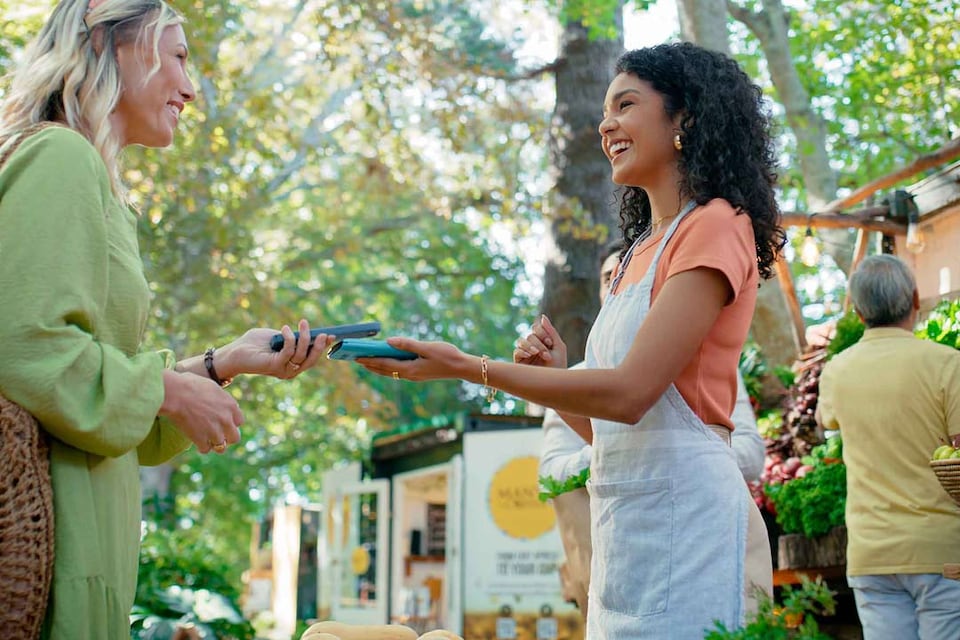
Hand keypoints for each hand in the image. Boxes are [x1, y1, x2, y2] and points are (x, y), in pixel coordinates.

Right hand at [159, 370, 243, 453]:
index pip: (239, 421)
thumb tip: (221, 402)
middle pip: (235, 437)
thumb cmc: (190, 384)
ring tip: (206, 440)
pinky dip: (201, 447)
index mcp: (230, 405)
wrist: (176, 393)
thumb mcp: (212, 387)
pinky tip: (196, 441)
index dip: (231, 423)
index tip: (223, 422)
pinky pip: (205, 449)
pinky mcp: (201, 439)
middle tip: (218, 434)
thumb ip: (221, 398)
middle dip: (227, 437)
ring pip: (221, 447)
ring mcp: (214, 431)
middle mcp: (226, 419)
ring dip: (214, 444)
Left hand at [217, 319, 329, 379]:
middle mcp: (290, 371)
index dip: (322, 347)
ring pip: (302, 355)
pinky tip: (285, 328)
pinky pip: (289, 351)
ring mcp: (283, 370)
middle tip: (324, 333)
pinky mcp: (275, 366)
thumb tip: (307, 331)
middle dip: (319, 346)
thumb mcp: (278, 337)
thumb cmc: (254, 343)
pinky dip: (289, 338)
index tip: (331, 335)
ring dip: (305, 337)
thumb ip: (293, 337)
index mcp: (292, 365)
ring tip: (303, 322)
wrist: (234, 352)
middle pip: (311, 360)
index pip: (311, 358)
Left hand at [353, 337, 470, 381]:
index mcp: (410, 369)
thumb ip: (407, 344)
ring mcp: (414, 376)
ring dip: (378, 367)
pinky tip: (386, 362)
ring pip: (391, 372)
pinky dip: (389, 366)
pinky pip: (398, 371)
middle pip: (385, 370)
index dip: (369, 360)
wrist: (462, 367)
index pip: (384, 365)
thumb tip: (388, 341)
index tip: (356, 358)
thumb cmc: (447, 355)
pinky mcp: (419, 374)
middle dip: (370, 365)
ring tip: (367, 361)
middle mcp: (409, 375)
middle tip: (355, 359)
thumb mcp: (426, 347)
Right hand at [513, 314, 566, 368]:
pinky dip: (523, 351)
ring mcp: (525, 354)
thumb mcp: (558, 346)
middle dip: (539, 343)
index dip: (542, 332)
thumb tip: (542, 316)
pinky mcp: (519, 362)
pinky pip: (516, 351)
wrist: (555, 383)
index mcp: (542, 341)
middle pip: (530, 335)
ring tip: (537, 353)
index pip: (536, 328)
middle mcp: (533, 346)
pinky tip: (530, 355)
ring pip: (521, 341)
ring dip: (530, 345)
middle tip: (547, 354)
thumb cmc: (559, 366)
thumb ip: (551, 331)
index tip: (550, 343)